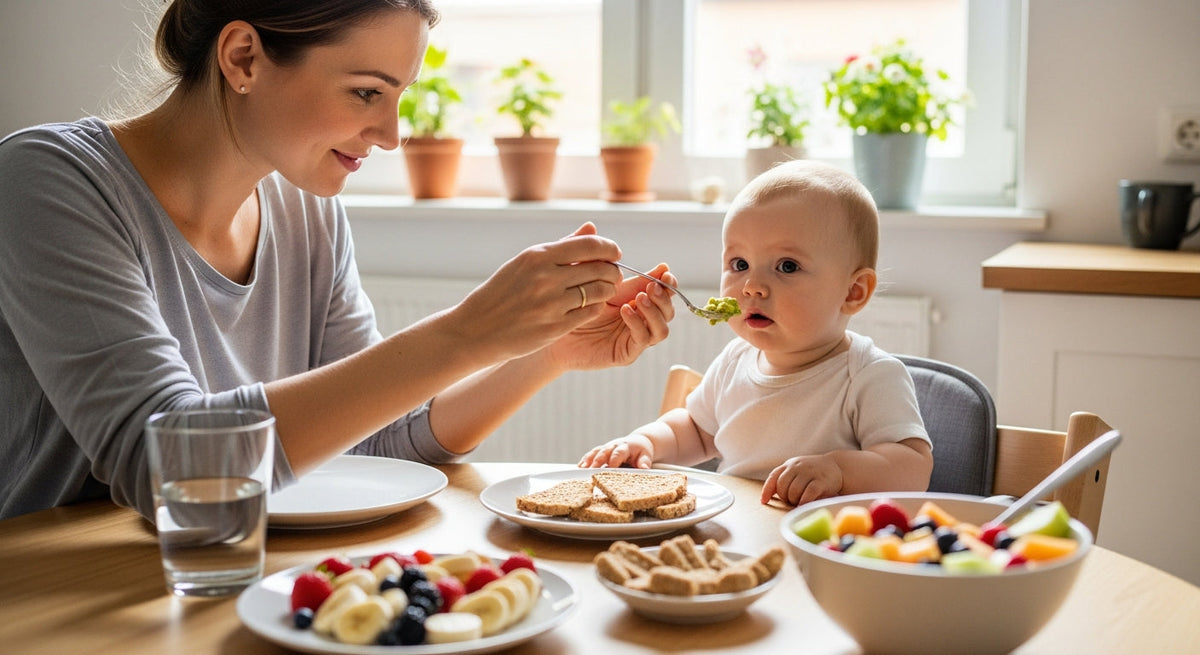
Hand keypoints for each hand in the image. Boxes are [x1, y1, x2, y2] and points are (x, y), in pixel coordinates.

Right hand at [451, 223, 624, 363]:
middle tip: (613, 274)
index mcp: (537, 255)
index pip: (589, 245)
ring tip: (605, 290)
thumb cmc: (502, 292)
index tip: (615, 253)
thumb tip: (592, 228)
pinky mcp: (555, 326)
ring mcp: (551, 303)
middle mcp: (545, 277)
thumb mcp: (526, 262)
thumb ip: (562, 246)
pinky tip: (593, 305)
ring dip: (608, 290)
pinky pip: (590, 312)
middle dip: (613, 271)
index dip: (609, 248)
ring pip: (599, 291)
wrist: (477, 328)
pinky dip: (597, 307)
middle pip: (599, 268)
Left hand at [543, 261, 676, 371]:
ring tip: (640, 298)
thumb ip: (583, 253)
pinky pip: (643, 339)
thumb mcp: (577, 276)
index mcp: (632, 297)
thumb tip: (591, 225)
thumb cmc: (564, 303)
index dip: (666, 280)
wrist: (550, 331)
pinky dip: (638, 323)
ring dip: (655, 310)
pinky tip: (626, 311)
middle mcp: (638, 317)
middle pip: (668, 308)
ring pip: (662, 327)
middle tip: (654, 285)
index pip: (660, 288)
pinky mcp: (626, 352)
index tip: (664, 270)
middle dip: (665, 295)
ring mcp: (633, 336)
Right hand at [578, 435, 654, 468]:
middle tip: (591, 471)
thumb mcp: (646, 455)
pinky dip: (586, 459)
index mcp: (626, 447)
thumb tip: (644, 467)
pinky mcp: (602, 450)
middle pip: (604, 452)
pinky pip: (592, 453)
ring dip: (588, 460)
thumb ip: (644, 462)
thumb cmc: (642, 451)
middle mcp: (614, 445)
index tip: (609, 469)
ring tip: (581, 468)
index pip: (618, 453)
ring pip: (596, 452)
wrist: (638, 441)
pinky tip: (580, 466)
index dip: (613, 461)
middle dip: (597, 461)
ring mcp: (607, 447)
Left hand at [760, 454, 843, 505]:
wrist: (837, 467)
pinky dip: (804, 502)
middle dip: (785, 497)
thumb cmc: (813, 473)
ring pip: (794, 491)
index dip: (767, 490)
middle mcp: (798, 466)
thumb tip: (766, 497)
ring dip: (795, 501)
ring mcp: (810, 472)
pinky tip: (805, 504)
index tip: (764, 501)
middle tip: (792, 500)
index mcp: (790, 464)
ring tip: (800, 501)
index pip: (774, 476)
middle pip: (783, 486)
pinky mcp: (821, 481)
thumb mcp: (797, 471)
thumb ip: (785, 479)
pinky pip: (808, 494)